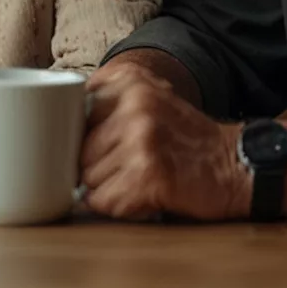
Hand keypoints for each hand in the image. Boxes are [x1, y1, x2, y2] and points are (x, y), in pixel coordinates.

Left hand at [80, 59, 248, 220]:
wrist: (236, 165)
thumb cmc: (186, 139)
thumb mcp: (149, 100)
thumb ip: (106, 104)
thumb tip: (51, 126)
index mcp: (131, 81)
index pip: (73, 112)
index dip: (77, 138)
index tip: (93, 146)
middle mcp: (135, 105)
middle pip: (77, 150)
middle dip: (94, 167)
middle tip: (127, 169)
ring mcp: (141, 139)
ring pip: (87, 178)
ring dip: (107, 188)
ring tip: (138, 181)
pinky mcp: (148, 175)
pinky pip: (102, 200)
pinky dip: (117, 206)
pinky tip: (143, 196)